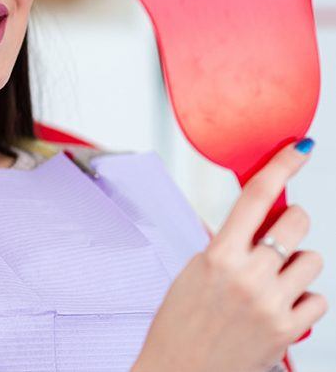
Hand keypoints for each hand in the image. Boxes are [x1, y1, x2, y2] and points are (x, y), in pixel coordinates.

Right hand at [132, 139, 327, 371]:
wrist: (178, 371)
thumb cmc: (181, 320)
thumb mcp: (195, 270)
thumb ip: (228, 245)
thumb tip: (259, 223)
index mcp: (219, 254)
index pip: (256, 196)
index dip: (281, 166)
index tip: (301, 148)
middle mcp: (250, 275)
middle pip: (296, 222)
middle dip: (292, 222)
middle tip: (280, 234)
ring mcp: (273, 304)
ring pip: (313, 260)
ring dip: (298, 264)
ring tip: (275, 280)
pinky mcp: (289, 332)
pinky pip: (319, 299)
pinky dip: (304, 299)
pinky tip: (281, 307)